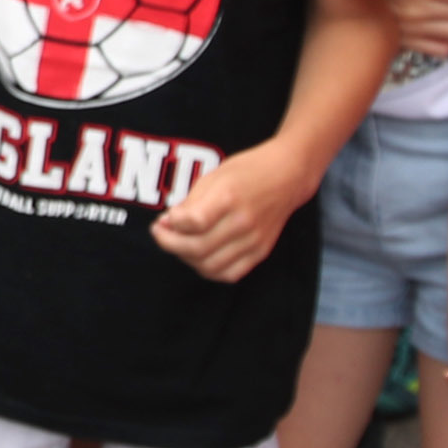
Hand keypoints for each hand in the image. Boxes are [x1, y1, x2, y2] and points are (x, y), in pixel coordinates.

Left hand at [153, 143, 311, 282]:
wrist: (286, 176)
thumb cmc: (245, 172)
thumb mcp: (211, 178)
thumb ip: (188, 203)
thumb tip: (166, 225)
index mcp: (229, 197)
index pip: (193, 222)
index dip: (171, 223)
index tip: (166, 217)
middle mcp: (243, 222)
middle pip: (197, 248)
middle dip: (169, 243)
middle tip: (161, 232)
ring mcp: (254, 240)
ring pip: (210, 266)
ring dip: (186, 258)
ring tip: (180, 243)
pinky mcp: (261, 252)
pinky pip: (229, 274)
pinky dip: (209, 270)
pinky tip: (200, 255)